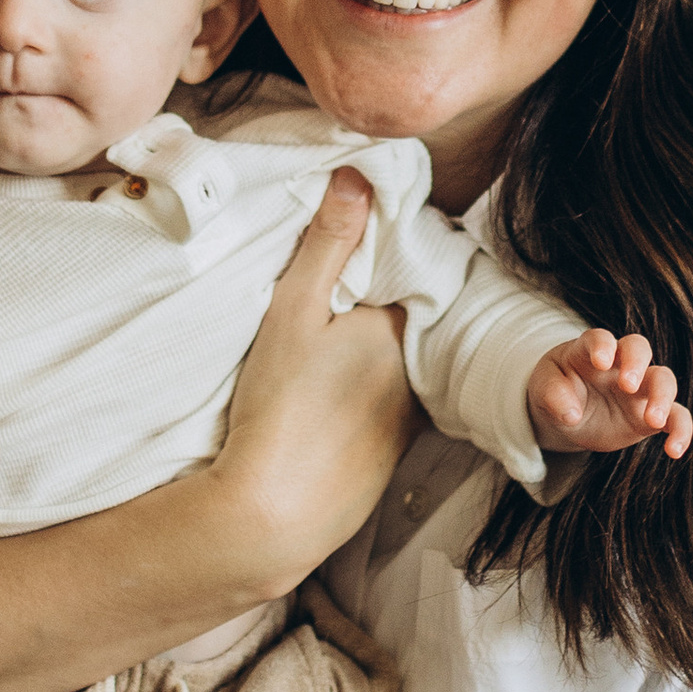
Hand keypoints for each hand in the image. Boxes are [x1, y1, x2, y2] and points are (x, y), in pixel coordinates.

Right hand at [209, 171, 414, 594]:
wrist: (274, 516)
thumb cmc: (279, 410)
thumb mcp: (291, 314)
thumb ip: (327, 245)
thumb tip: (360, 176)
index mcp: (400, 329)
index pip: (412, 269)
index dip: (389, 249)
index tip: (362, 233)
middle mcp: (419, 372)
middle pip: (409, 317)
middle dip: (384, 297)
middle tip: (340, 282)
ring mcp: (409, 418)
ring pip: (400, 362)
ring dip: (379, 347)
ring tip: (332, 341)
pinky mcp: (390, 454)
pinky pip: (390, 401)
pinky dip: (371, 389)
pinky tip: (334, 394)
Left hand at [529, 328, 692, 461]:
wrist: (567, 415)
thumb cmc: (555, 390)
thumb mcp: (543, 389)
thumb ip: (552, 394)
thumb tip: (570, 413)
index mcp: (591, 350)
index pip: (600, 338)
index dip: (603, 346)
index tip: (600, 361)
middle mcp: (620, 364)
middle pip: (639, 348)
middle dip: (637, 363)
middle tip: (627, 385)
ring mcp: (639, 389)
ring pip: (663, 380)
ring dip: (662, 397)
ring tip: (652, 420)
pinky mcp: (650, 416)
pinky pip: (676, 418)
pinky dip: (681, 431)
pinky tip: (674, 451)